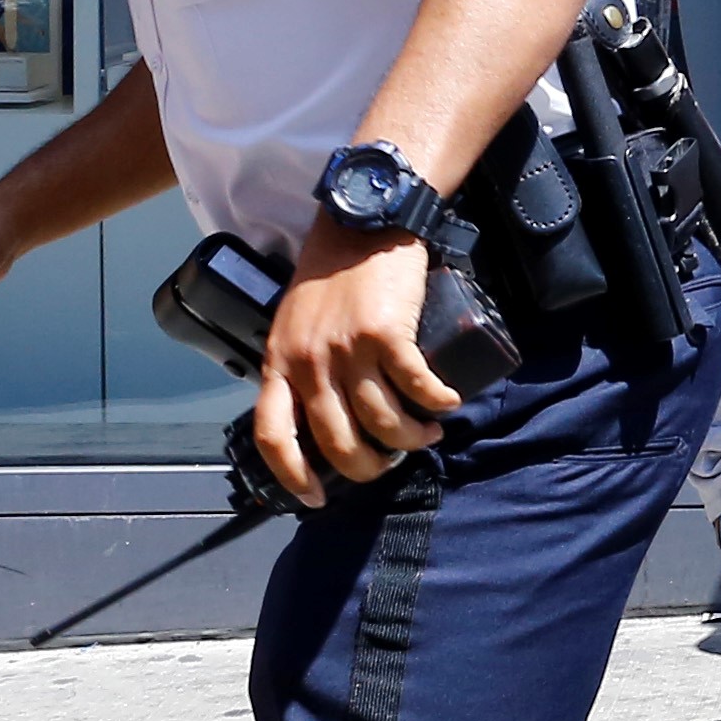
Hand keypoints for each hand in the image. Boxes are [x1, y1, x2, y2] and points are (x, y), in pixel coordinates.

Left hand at [255, 220, 462, 508]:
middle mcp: (309, 362)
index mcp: (279, 362)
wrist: (364, 222)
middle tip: (392, 463)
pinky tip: (447, 403)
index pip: (273, 435)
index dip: (293, 476)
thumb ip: (302, 364)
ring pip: (382, 422)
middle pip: (339, 442)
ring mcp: (347, 350)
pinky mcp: (386, 334)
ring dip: (411, 438)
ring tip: (428, 432)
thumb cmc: (332, 271)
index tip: (316, 498)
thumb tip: (329, 412)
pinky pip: (416, 387)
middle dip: (371, 466)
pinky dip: (436, 403)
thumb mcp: (296, 323)